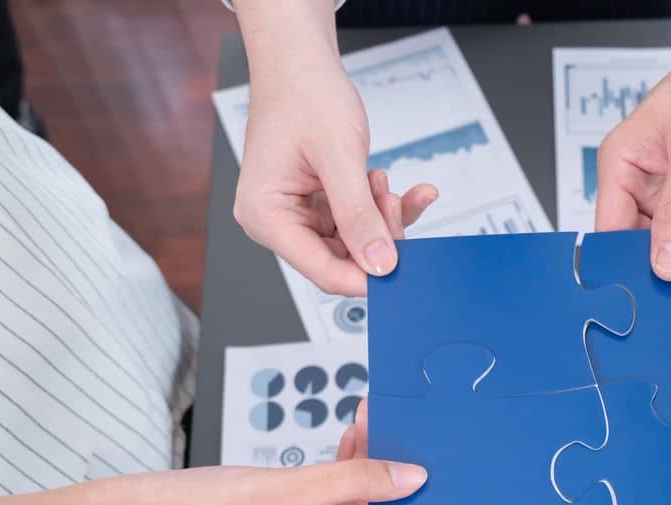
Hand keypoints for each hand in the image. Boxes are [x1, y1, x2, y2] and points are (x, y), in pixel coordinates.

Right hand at [232, 0, 436, 293]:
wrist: (301, 60)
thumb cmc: (304, 93)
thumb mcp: (339, 156)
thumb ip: (359, 215)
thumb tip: (380, 263)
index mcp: (265, 215)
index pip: (321, 270)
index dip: (365, 278)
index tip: (403, 274)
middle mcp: (278, 220)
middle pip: (341, 260)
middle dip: (378, 237)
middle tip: (394, 203)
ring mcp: (300, 214)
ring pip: (357, 243)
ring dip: (383, 218)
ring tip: (382, 179)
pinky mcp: (321, 205)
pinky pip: (361, 221)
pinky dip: (385, 208)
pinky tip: (405, 191)